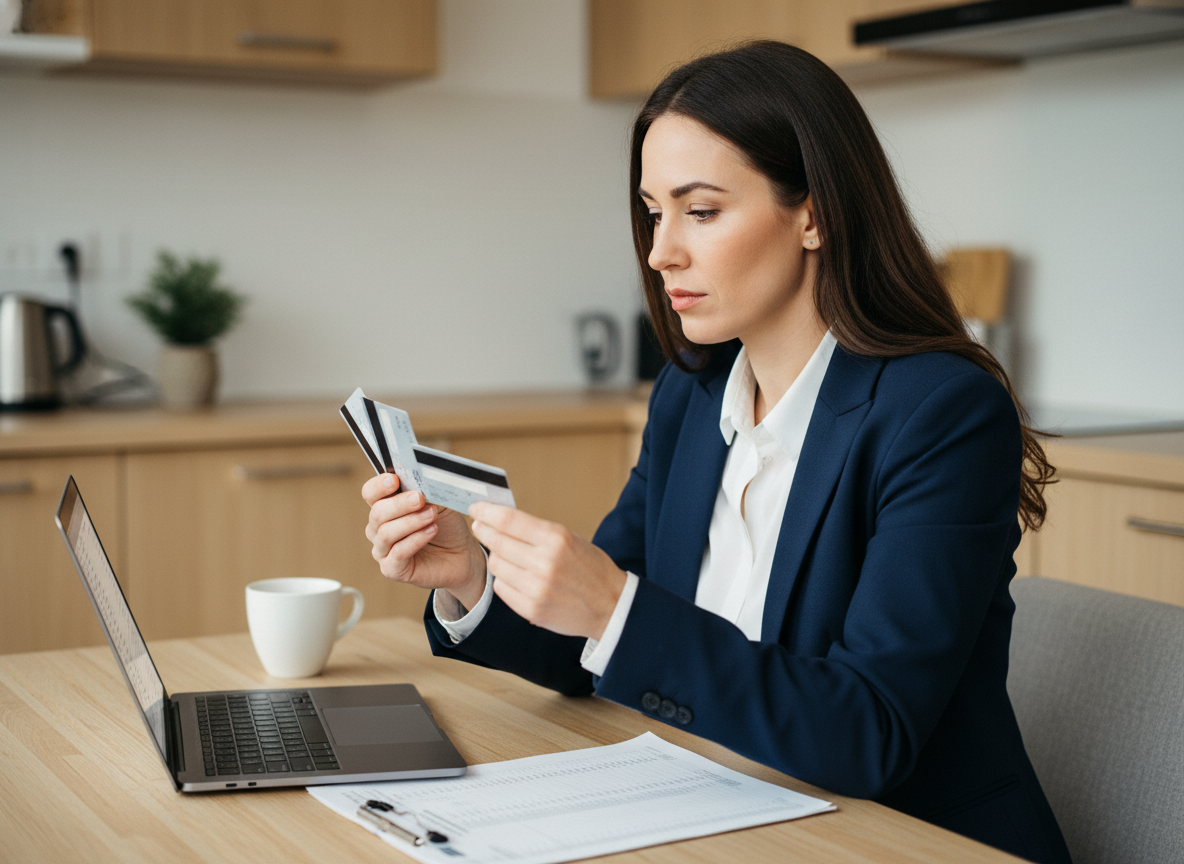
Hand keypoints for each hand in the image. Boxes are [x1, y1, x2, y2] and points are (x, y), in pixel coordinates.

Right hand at [362, 474, 486, 609]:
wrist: (462, 555)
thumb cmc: (447, 527)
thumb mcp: (438, 502)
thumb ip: (425, 491)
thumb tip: (416, 479)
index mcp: (385, 508)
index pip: (370, 494)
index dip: (379, 486)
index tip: (395, 480)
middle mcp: (378, 529)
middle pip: (377, 513)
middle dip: (400, 504)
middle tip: (420, 498)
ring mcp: (383, 550)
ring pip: (386, 533)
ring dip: (411, 521)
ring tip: (432, 515)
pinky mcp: (392, 569)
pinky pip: (398, 553)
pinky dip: (416, 539)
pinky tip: (431, 530)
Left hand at [469, 502, 626, 639]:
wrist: (611, 605)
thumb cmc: (590, 568)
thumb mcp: (569, 538)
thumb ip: (536, 530)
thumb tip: (500, 519)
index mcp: (556, 538)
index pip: (509, 520)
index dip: (487, 512)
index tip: (476, 508)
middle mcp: (545, 562)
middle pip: (497, 542)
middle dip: (484, 531)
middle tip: (480, 527)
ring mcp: (537, 588)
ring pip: (496, 565)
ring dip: (496, 557)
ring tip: (506, 555)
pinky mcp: (532, 609)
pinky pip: (502, 588)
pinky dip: (504, 579)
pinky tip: (515, 576)